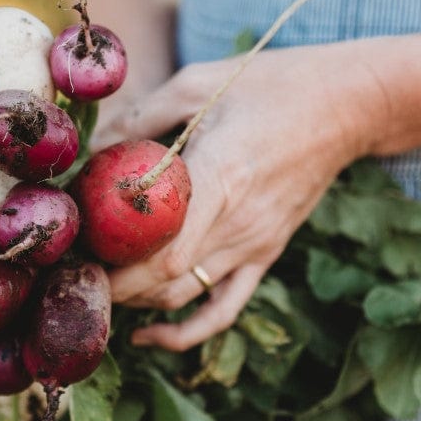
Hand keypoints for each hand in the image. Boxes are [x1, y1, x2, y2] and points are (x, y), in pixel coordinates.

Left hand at [98, 43, 378, 349]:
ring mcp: (254, 245)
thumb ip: (141, 118)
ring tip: (97, 286)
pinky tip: (149, 336)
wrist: (348, 104)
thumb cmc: (270, 84)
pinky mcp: (264, 255)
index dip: (111, 261)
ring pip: (183, 299)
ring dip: (136, 302)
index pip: (160, 246)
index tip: (74, 251)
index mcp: (220, 176)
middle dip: (111, 284)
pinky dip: (185, 333)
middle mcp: (238, 223)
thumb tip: (93, 150)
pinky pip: (223, 310)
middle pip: (163, 281)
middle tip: (72, 269)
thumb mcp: (198, 84)